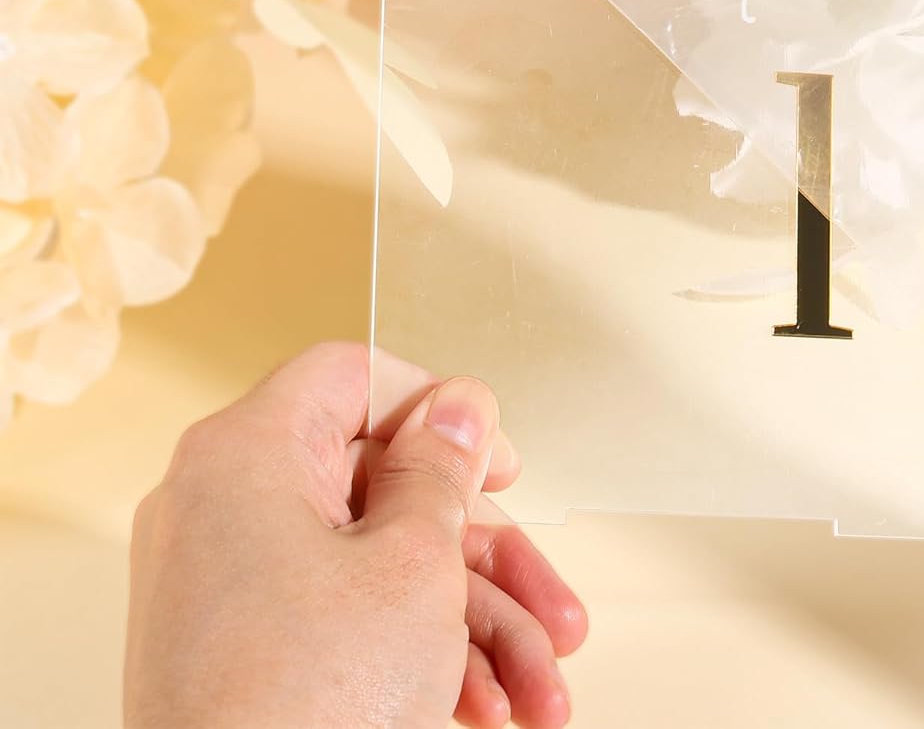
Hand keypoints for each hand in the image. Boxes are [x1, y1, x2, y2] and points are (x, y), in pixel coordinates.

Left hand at [124, 342, 585, 728]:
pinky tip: (490, 708)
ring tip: (540, 689)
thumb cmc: (300, 711)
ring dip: (477, 629)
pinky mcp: (242, 657)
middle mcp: (223, 512)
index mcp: (245, 456)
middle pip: (387, 493)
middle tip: (548, 600)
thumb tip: (458, 409)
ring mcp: (228, 590)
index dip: (437, 407)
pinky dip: (422, 658)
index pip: (352, 378)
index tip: (494, 461)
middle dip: (489, 562)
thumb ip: (443, 470)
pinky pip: (347, 625)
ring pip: (381, 572)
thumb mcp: (413, 564)